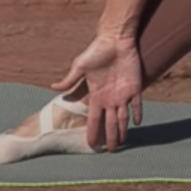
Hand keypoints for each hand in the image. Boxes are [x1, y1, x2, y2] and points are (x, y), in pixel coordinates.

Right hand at [52, 33, 145, 151]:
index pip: (93, 119)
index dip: (92, 132)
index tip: (90, 145)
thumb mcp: (80, 65)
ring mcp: (122, 94)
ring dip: (123, 131)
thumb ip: (70, 79)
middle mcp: (109, 98)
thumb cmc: (97, 50)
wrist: (115, 39)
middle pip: (109, 123)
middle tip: (110, 151)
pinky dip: (137, 113)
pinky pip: (137, 104)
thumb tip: (52, 88)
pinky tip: (137, 123)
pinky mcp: (135, 87)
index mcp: (96, 96)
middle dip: (109, 137)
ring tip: (122, 144)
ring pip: (123, 118)